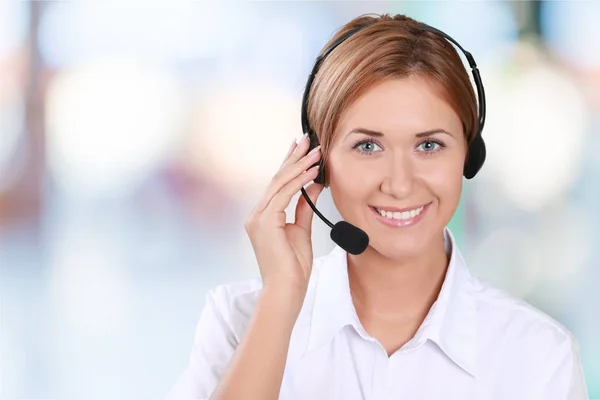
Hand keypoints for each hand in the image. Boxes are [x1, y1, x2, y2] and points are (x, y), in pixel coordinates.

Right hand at [244, 134, 323, 299]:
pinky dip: (299, 182)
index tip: (301, 147)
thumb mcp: (301, 231)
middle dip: (294, 157)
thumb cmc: (293, 267)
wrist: (286, 290)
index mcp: (263, 216)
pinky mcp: (264, 223)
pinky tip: (312, 172)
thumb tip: (315, 186)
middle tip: (308, 139)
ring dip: (300, 165)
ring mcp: (258, 218)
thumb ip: (304, 208)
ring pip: (280, 183)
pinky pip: (284, 195)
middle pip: (277, 178)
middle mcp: (256, 214)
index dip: (289, 164)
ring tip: (316, 152)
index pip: (277, 184)